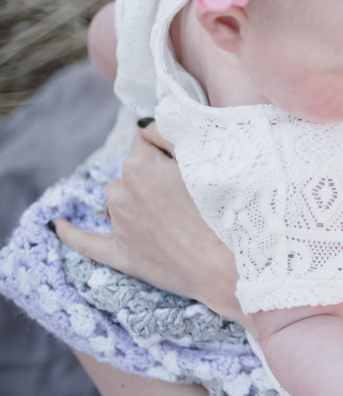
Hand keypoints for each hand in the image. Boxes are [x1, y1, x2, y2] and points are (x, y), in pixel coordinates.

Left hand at [53, 122, 246, 322]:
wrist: (232, 267)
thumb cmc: (227, 209)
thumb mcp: (206, 157)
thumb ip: (172, 134)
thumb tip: (148, 128)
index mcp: (139, 166)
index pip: (148, 139)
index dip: (171, 148)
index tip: (193, 162)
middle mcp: (120, 192)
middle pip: (135, 169)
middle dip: (156, 173)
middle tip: (193, 190)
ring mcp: (118, 225)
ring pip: (121, 198)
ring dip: (139, 198)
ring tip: (176, 213)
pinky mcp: (123, 255)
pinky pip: (87, 241)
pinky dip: (72, 232)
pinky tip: (57, 225)